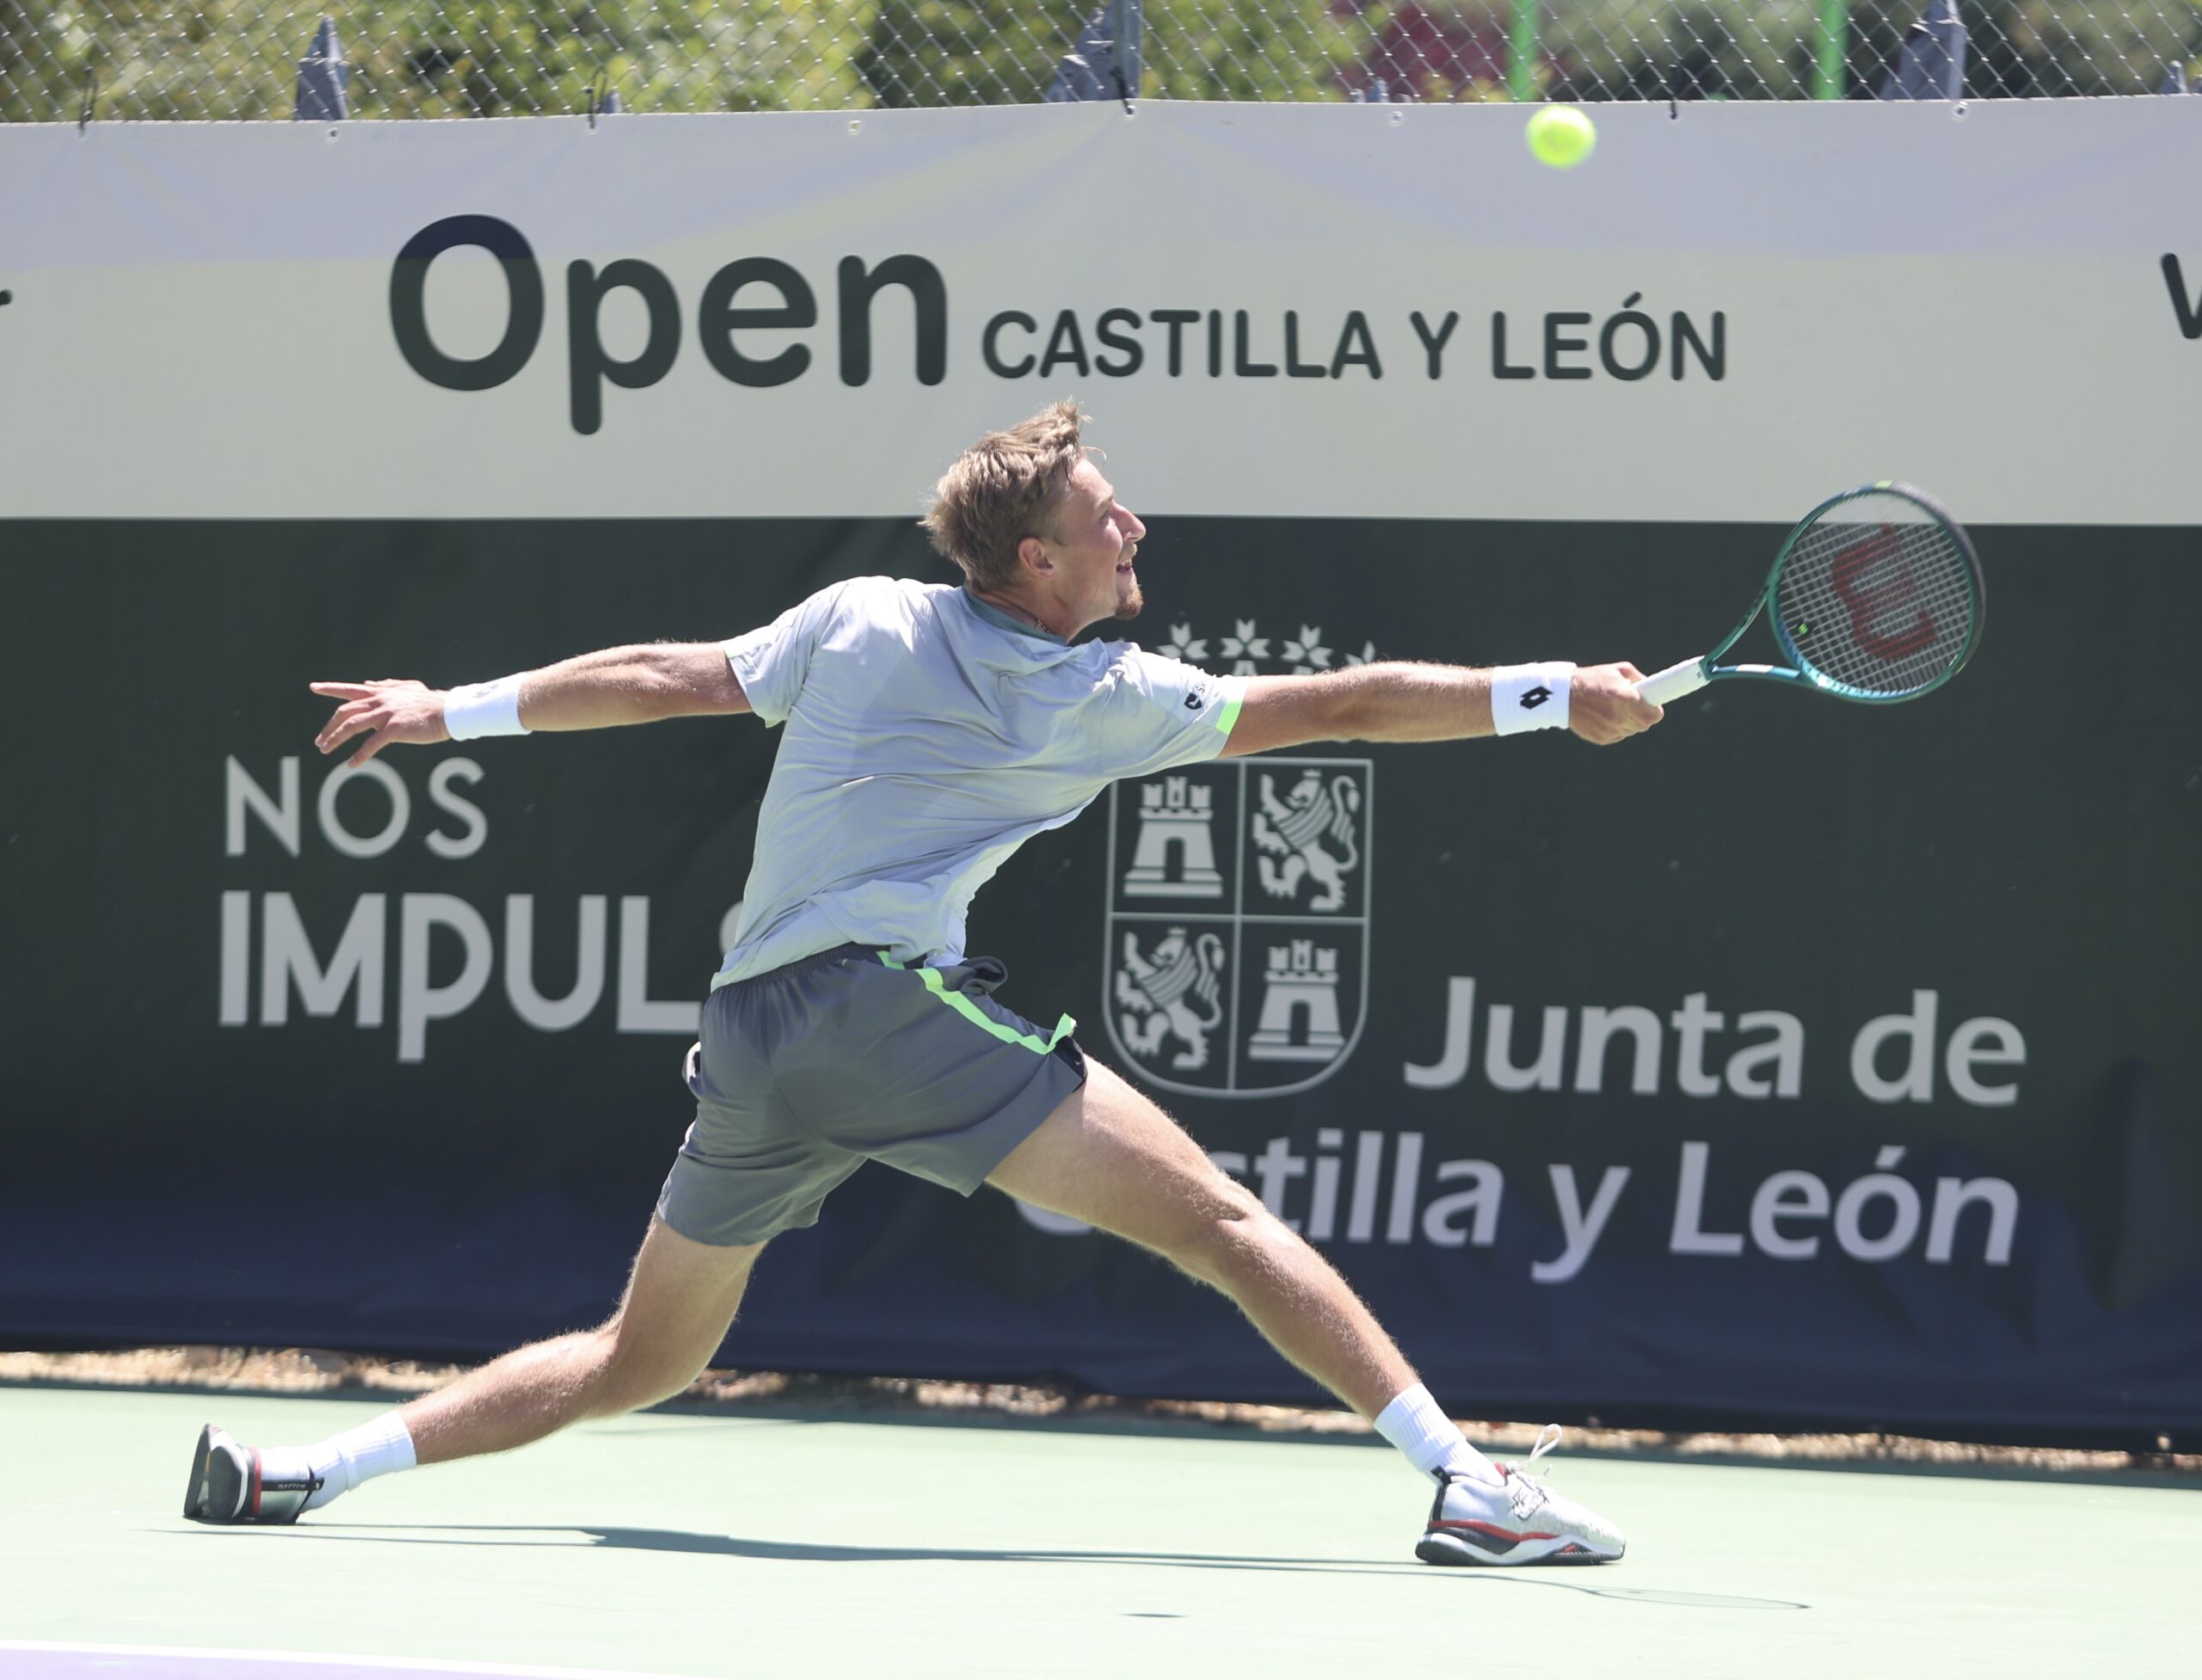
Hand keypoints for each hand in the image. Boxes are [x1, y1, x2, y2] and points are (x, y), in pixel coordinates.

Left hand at [311, 679, 450, 766]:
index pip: (349, 689)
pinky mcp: (395, 729)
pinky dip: (360, 755)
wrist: (449, 711)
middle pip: (345, 712)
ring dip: (335, 738)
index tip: (313, 687)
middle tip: (319, 741)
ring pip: (352, 726)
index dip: (330, 688)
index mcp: (380, 692)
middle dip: (329, 727)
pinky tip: (351, 764)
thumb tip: (368, 684)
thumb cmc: (431, 701)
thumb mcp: (407, 687)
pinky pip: (372, 744)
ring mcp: (386, 714)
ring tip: (324, 750)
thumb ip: (386, 686)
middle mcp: (380, 701)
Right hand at [1568, 662, 1663, 744]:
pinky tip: (1605, 716)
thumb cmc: (1592, 679)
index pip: (1653, 715)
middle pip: (1644, 725)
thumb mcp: (1617, 670)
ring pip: (1631, 730)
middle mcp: (1617, 717)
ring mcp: (1609, 730)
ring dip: (1629, 721)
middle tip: (1635, 706)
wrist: (1562, 696)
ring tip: (1615, 708)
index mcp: (1623, 698)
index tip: (1653, 706)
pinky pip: (1618, 735)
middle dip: (1643, 715)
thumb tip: (1651, 689)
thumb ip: (1639, 679)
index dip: (1655, 710)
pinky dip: (1616, 727)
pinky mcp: (1601, 739)